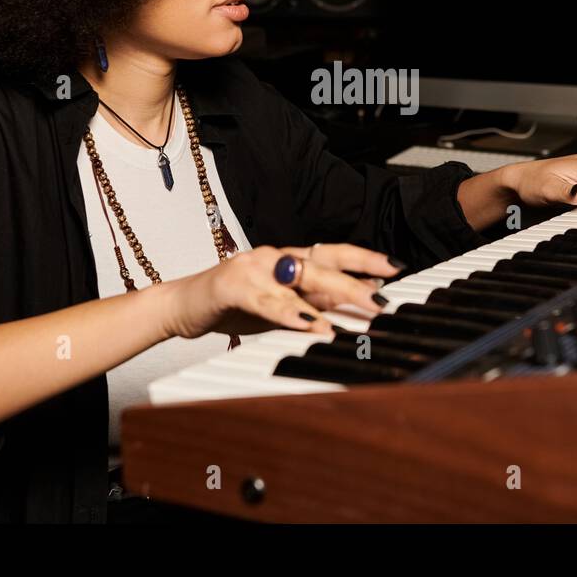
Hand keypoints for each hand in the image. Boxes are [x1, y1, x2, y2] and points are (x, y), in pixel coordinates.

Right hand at [163, 244, 401, 338]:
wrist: (181, 306)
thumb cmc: (233, 305)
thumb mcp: (281, 305)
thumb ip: (315, 300)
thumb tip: (357, 299)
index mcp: (287, 258)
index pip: (333, 253)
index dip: (364, 258)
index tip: (394, 268)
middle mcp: (273, 256)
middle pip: (322, 265)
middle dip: (357, 281)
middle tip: (382, 299)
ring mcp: (252, 268)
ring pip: (299, 278)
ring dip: (333, 294)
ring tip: (359, 308)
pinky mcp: (231, 286)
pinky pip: (266, 300)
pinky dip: (290, 312)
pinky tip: (310, 323)